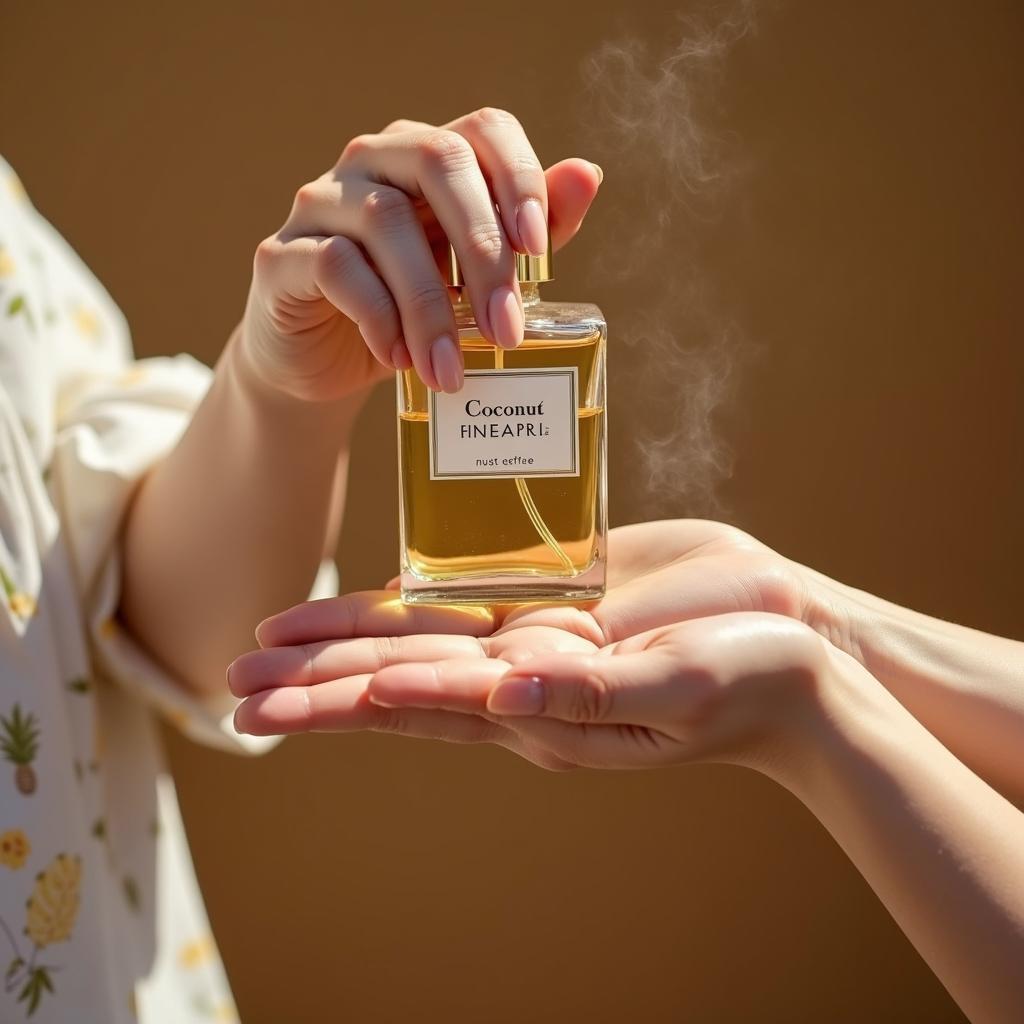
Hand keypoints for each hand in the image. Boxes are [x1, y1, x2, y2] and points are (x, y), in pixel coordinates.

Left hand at [228, 521, 849, 776]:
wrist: (794, 653)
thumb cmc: (748, 678)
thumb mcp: (677, 683)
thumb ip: (591, 691)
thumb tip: (501, 692)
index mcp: (541, 710)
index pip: (419, 704)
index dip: (338, 698)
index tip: (266, 696)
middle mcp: (523, 684)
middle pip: (397, 678)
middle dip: (312, 680)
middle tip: (230, 683)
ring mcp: (537, 645)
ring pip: (420, 643)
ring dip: (342, 644)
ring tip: (276, 645)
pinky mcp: (560, 605)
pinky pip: (468, 610)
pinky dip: (410, 610)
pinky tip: (375, 609)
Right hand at [238, 109, 601, 401]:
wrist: (324, 365)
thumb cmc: (410, 314)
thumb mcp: (477, 281)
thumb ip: (529, 234)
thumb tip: (588, 175)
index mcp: (429, 158)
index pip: (482, 130)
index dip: (520, 179)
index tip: (541, 256)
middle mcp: (375, 161)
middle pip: (437, 162)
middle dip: (483, 250)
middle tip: (507, 329)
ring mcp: (323, 201)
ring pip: (386, 221)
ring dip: (430, 305)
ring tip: (451, 370)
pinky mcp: (283, 253)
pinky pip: (336, 267)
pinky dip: (377, 317)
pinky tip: (399, 359)